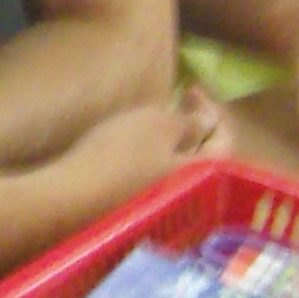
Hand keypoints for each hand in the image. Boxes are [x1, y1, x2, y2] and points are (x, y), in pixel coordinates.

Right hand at [53, 84, 230, 210]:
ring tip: (159, 118)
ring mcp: (164, 205)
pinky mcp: (140, 209)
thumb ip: (190, 121)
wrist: (73, 196)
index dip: (212, 110)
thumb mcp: (158, 125)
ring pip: (180, 168)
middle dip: (196, 126)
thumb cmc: (121, 154)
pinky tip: (139, 145)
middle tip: (180, 100)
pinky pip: (159, 178)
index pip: (224, 141)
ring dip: (176, 142)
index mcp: (204, 174)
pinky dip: (157, 157)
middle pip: (204, 157)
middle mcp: (191, 195)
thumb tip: (209, 120)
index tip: (190, 87)